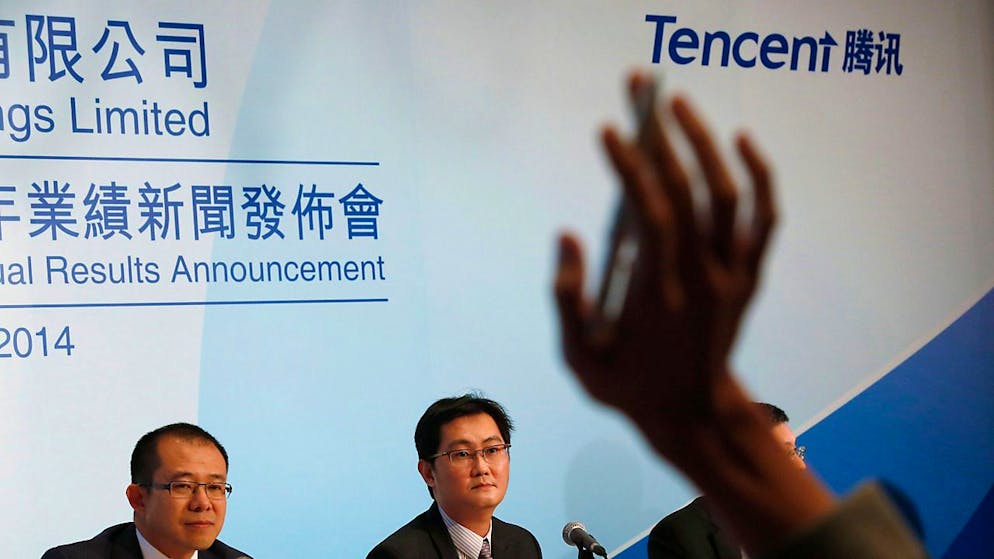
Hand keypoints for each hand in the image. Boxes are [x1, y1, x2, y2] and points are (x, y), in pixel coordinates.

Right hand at [554, 72, 775, 450]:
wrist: (693, 414)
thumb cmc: (627, 385)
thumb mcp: (579, 358)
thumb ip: (566, 298)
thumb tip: (567, 234)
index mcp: (657, 295)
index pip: (650, 213)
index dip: (631, 165)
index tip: (610, 129)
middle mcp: (701, 278)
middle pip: (688, 190)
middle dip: (660, 134)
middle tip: (640, 88)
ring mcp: (732, 276)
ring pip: (728, 196)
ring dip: (704, 143)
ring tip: (677, 103)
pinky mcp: (748, 277)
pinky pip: (764, 219)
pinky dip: (760, 176)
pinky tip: (741, 140)